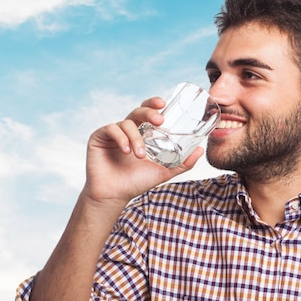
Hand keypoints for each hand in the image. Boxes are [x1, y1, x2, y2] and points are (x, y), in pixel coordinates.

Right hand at [82, 97, 202, 203]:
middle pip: (138, 111)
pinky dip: (121, 138)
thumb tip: (200, 150)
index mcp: (142, 133)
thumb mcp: (163, 171)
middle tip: (159, 121)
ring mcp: (114, 133)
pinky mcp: (99, 137)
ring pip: (126, 123)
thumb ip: (182, 162)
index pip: (149, 112)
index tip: (164, 105)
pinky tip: (126, 152)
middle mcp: (128, 130)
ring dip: (136, 138)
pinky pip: (111, 129)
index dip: (154, 104)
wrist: (115, 195)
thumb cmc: (136, 182)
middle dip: (149, 112)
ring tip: (140, 155)